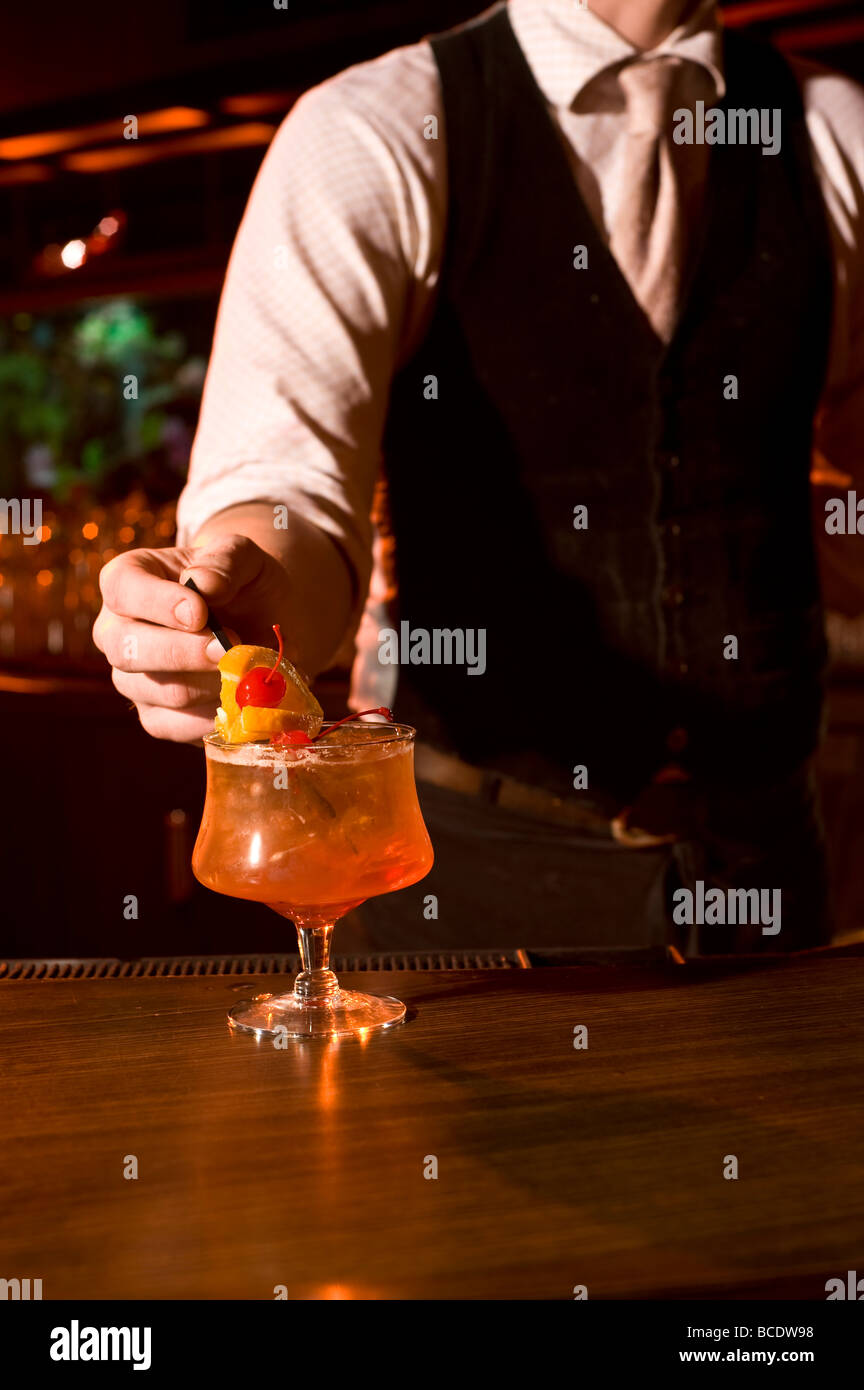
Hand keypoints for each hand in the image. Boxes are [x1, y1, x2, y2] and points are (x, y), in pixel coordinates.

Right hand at [93, 534, 295, 741]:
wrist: (262, 621)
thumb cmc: (241, 582)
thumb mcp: (242, 556)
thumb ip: (224, 561)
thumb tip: (203, 583)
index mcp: (127, 580)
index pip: (123, 590)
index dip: (157, 603)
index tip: (200, 614)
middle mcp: (117, 631)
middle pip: (127, 649)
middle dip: (183, 652)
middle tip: (228, 649)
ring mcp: (131, 677)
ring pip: (159, 692)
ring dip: (209, 684)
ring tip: (244, 669)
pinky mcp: (155, 716)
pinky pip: (173, 726)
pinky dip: (212, 717)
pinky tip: (238, 699)